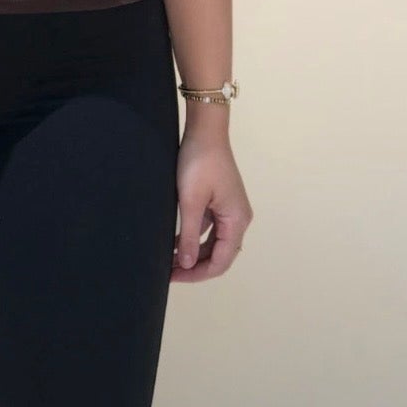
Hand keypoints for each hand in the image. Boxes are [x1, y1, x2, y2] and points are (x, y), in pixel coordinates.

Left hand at [170, 134, 253, 283]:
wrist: (205, 129)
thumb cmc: (199, 162)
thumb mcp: (190, 201)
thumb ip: (189, 235)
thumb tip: (187, 264)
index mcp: (237, 221)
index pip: (221, 261)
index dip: (197, 274)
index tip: (173, 277)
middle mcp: (238, 218)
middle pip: (219, 255)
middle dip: (194, 266)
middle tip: (168, 272)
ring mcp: (230, 210)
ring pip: (213, 243)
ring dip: (193, 252)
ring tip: (169, 260)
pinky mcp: (220, 201)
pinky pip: (209, 228)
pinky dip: (193, 237)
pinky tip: (174, 241)